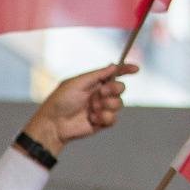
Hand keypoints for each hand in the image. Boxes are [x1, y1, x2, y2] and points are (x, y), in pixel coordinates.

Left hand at [19, 63, 137, 156]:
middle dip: (115, 89)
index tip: (135, 69)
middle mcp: (99, 94)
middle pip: (120, 88)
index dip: (125, 70)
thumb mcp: (77, 82)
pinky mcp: (101, 122)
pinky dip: (104, 118)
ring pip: (119, 104)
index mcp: (93, 82)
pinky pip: (113, 119)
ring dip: (107, 105)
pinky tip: (92, 119)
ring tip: (92, 109)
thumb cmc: (60, 101)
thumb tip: (114, 65)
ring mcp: (101, 109)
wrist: (53, 124)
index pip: (113, 74)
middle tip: (102, 93)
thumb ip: (97, 74)